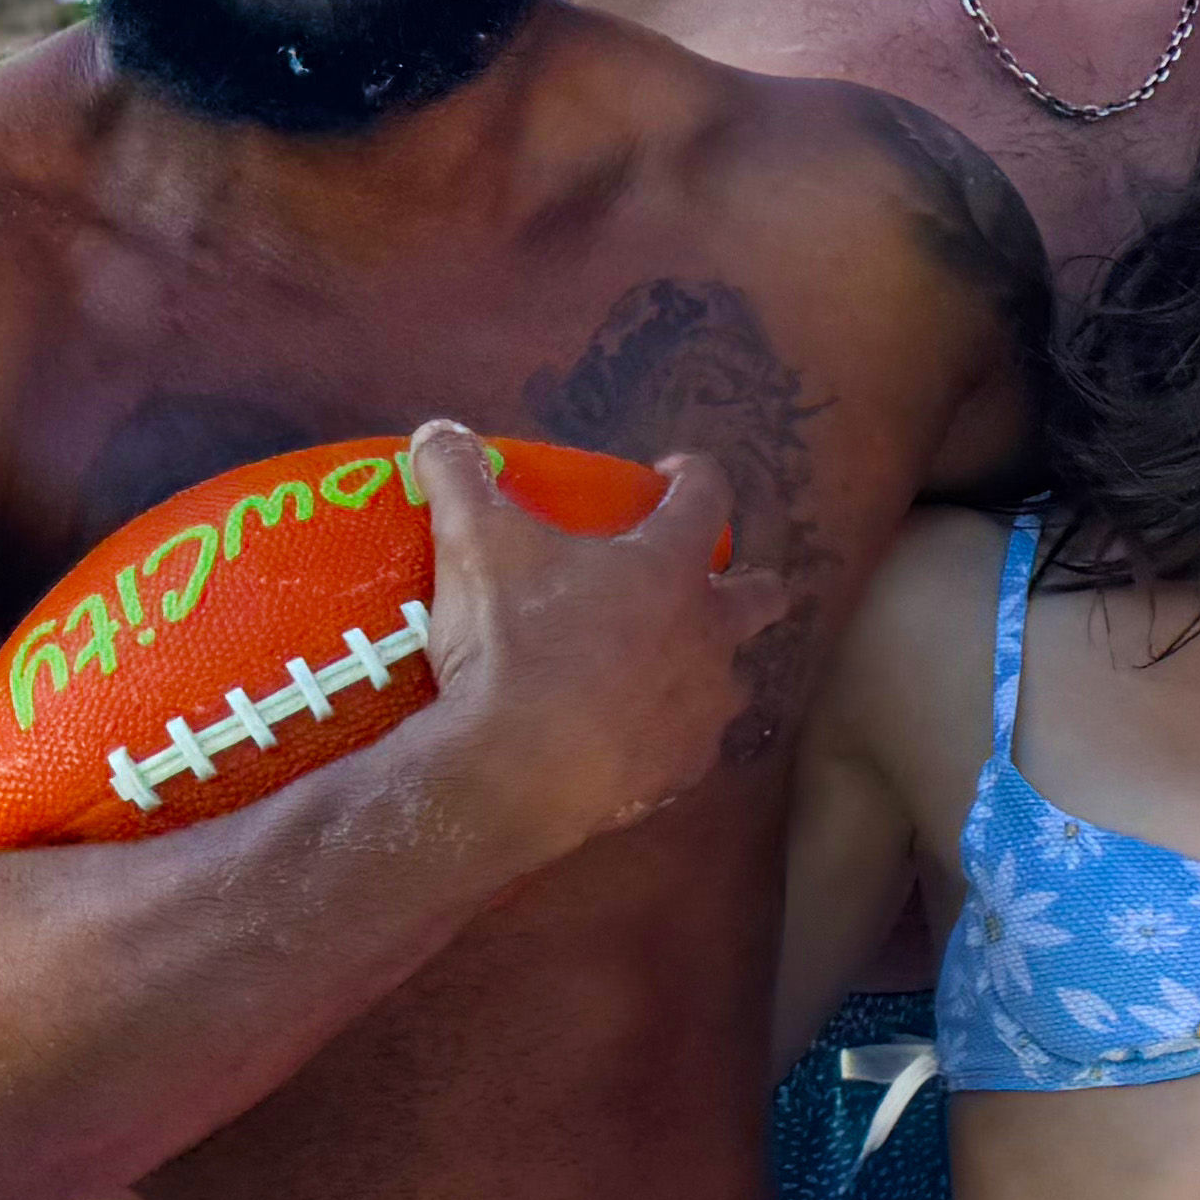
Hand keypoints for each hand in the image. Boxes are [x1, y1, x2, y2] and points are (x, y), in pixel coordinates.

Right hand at [408, 426, 781, 854]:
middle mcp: (709, 632)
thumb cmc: (509, 641)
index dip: (695, 476)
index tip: (672, 474)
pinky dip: (668, 736)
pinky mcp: (686, 768)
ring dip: (709, 668)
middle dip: (745, 584)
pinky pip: (692, 746)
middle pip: (762, 595)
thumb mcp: (473, 544)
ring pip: (735, 678)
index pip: (708, 497)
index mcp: (670, 567)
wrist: (516, 768)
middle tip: (701, 584)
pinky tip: (632, 737)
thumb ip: (459, 479)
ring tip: (661, 669)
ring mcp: (705, 706)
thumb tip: (437, 431)